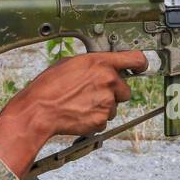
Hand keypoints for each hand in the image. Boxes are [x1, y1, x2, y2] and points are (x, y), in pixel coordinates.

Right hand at [14, 51, 147, 137]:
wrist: (39, 110)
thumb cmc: (49, 86)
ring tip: (81, 103)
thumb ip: (93, 63)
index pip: (135, 59)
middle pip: (125, 89)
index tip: (140, 67)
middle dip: (114, 92)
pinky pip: (104, 119)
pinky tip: (79, 113)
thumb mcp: (71, 63)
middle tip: (94, 93)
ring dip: (102, 106)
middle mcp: (108, 81)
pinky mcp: (102, 120)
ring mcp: (107, 102)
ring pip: (114, 106)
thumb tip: (104, 65)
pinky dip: (94, 118)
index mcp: (100, 63)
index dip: (140, 64)